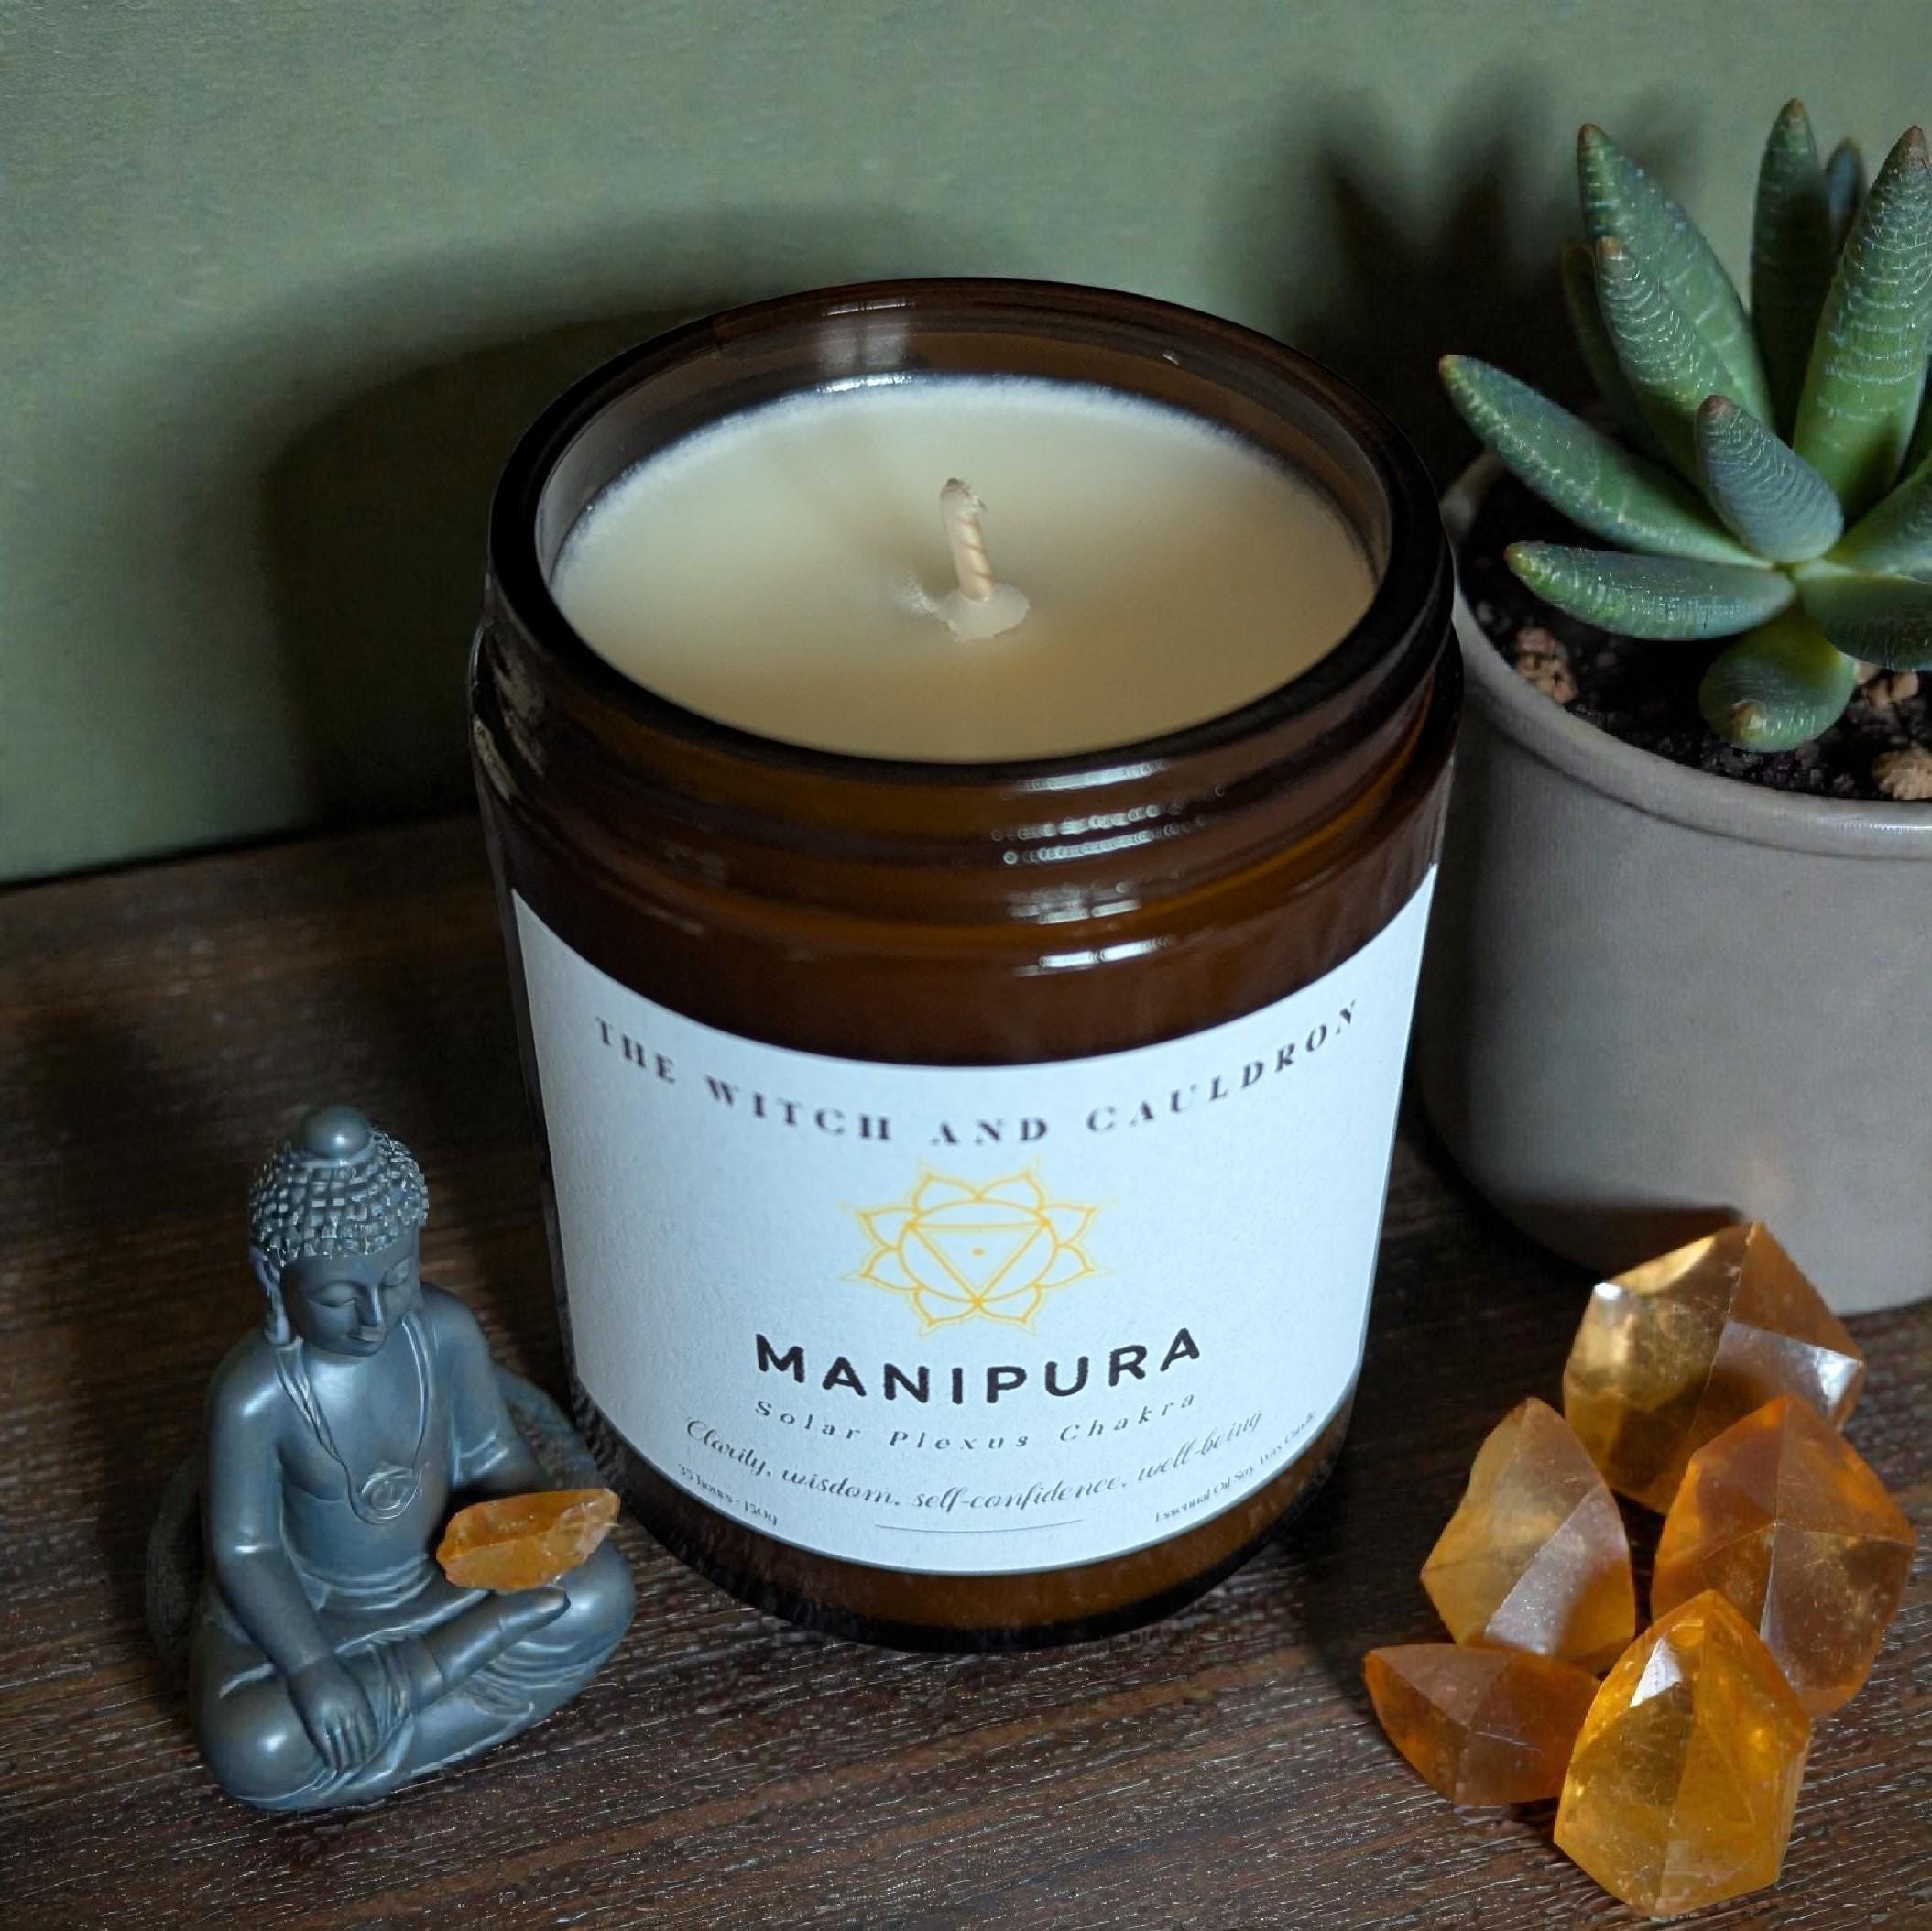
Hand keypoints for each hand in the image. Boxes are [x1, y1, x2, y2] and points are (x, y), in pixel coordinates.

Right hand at [288, 1657, 377, 1774]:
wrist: (312, 1663)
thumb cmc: (333, 1671)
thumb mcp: (352, 1685)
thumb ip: (357, 1703)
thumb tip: (362, 1720)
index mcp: (359, 1702)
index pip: (369, 1730)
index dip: (370, 1744)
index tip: (370, 1753)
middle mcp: (348, 1711)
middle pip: (357, 1739)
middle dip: (359, 1754)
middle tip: (359, 1765)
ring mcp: (331, 1717)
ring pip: (342, 1744)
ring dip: (345, 1759)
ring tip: (347, 1769)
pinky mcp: (315, 1721)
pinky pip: (325, 1743)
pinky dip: (330, 1756)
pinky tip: (332, 1764)